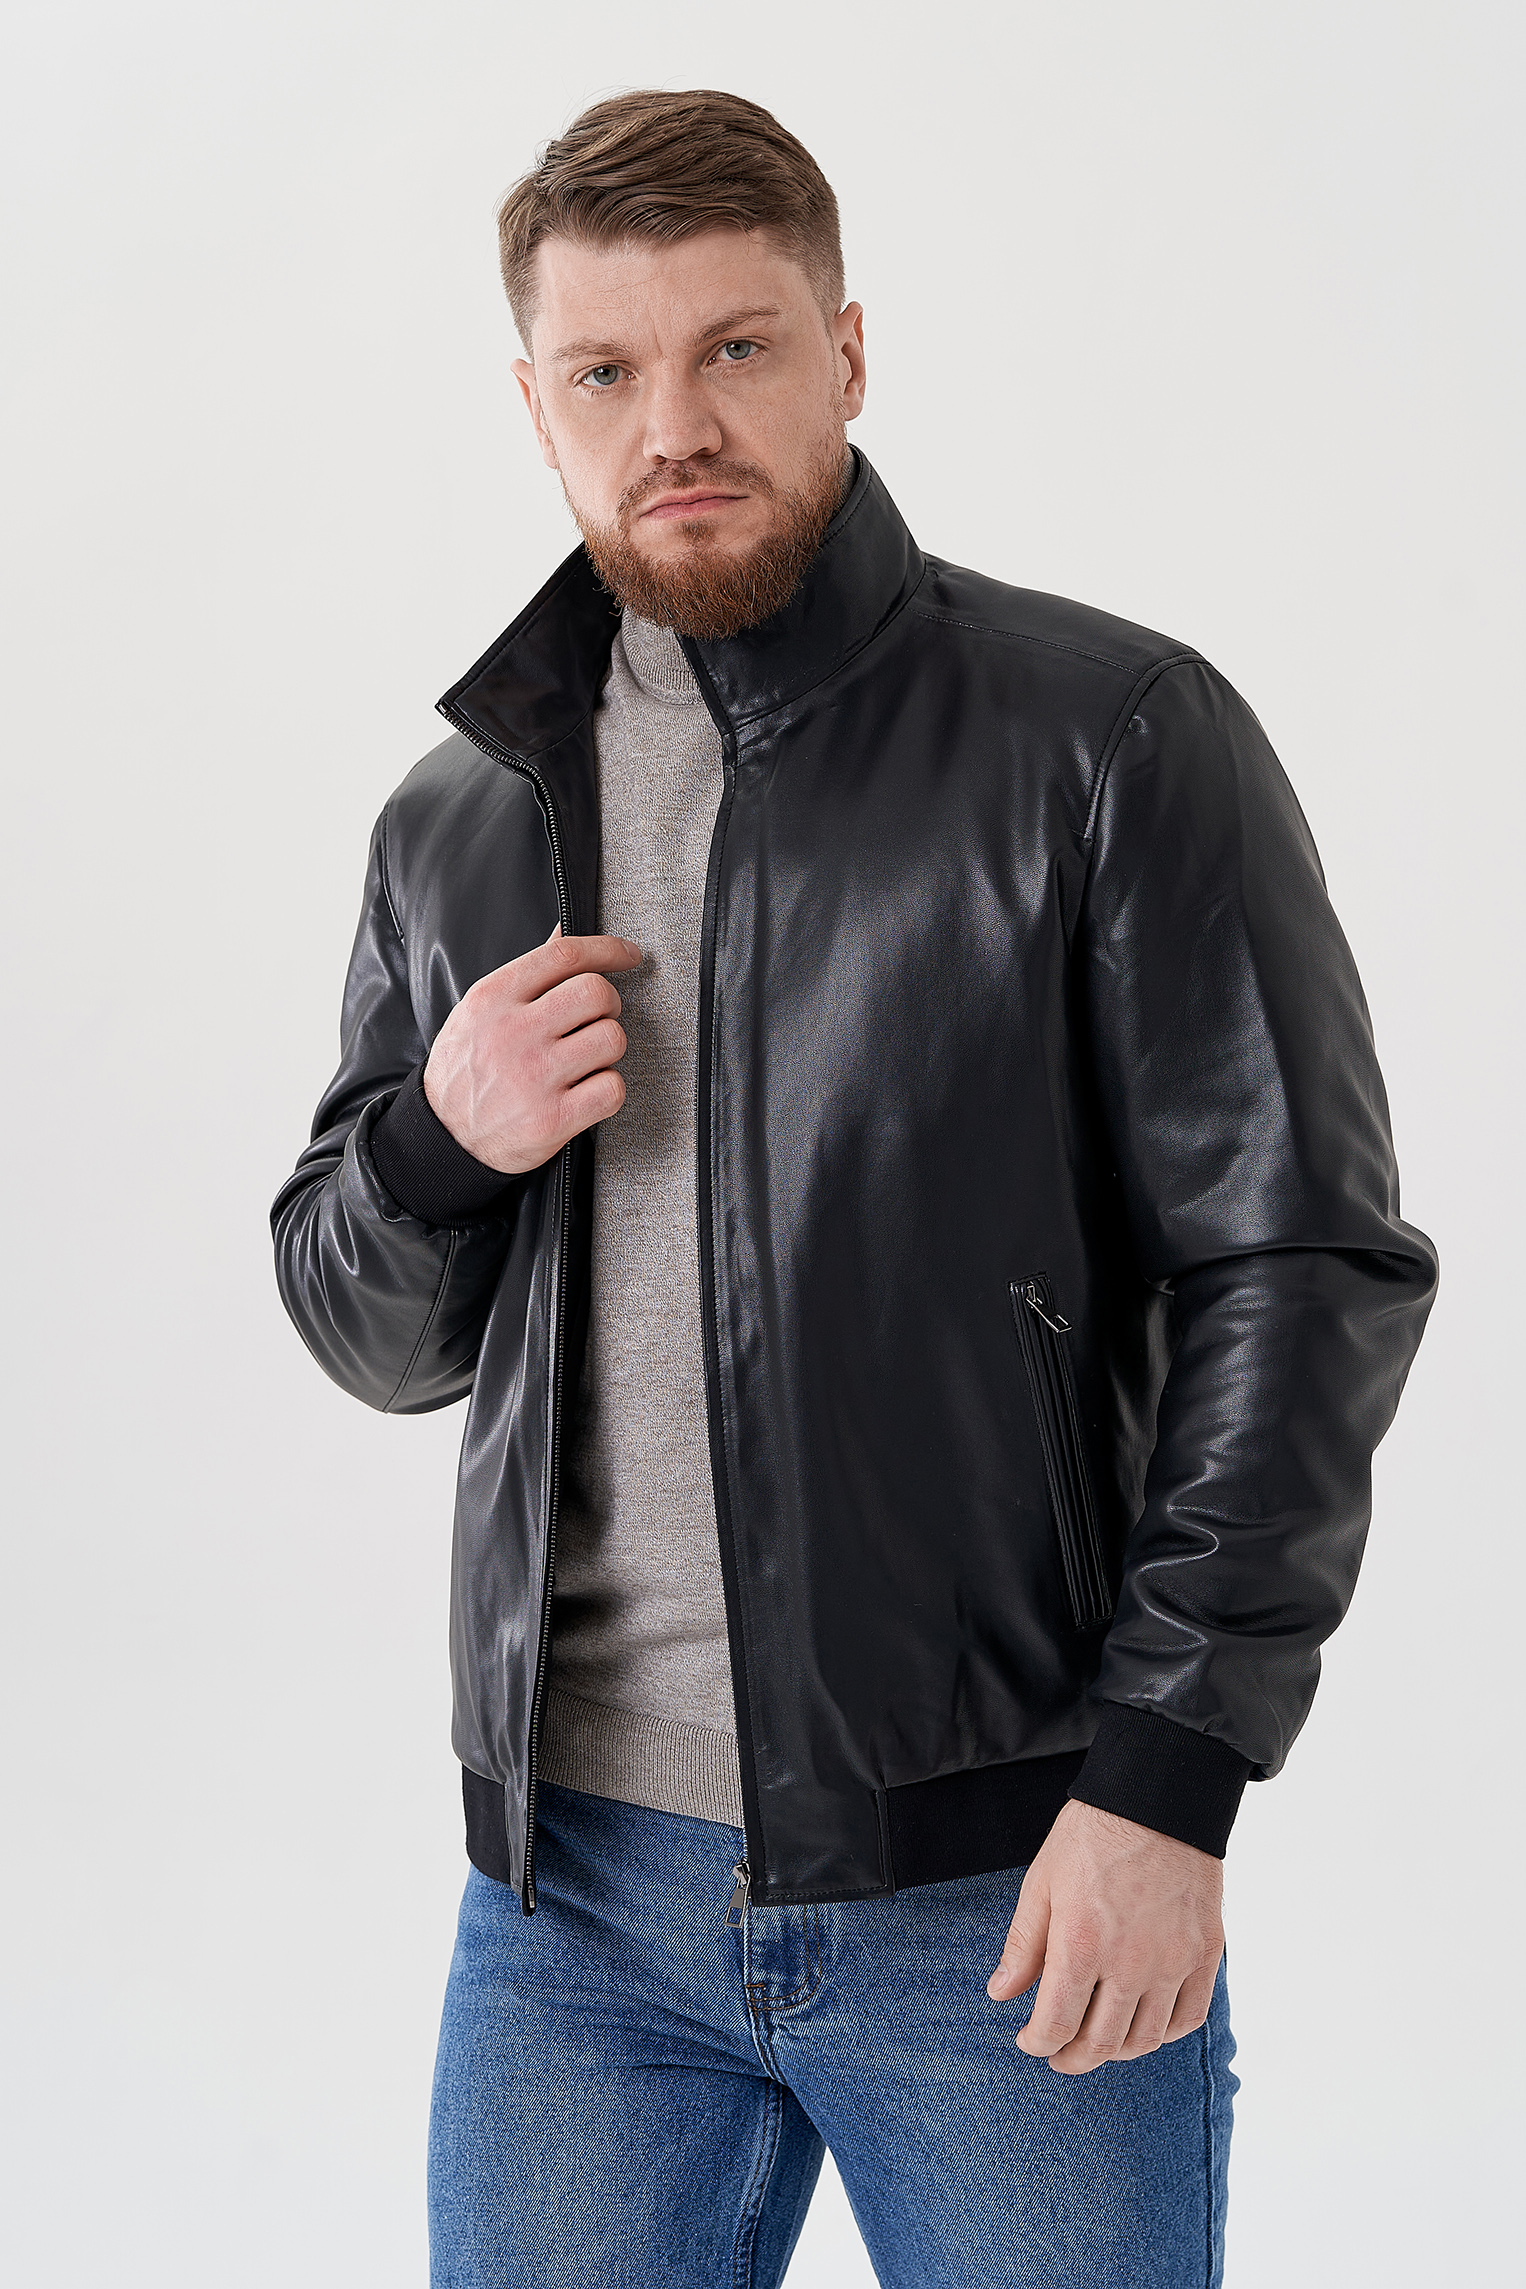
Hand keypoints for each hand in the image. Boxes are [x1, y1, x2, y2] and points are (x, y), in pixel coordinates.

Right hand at [423, 927, 642, 1174]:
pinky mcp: (553, 1119)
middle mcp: (513, 1034)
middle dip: (609, 1005)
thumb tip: (564, 933)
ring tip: (585, 1059)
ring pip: (612, 1039)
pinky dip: (607, 1089)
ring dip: (608, 1049)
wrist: (445, 1137)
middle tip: (598, 1019)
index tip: (628, 955)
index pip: (564, 955)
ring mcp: (534, 1077)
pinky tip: (585, 1091)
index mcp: (493, 999)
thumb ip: (526, 975)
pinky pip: (612, 1088)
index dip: (606, 949)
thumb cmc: (467, 1069)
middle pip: (596, 993)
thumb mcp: (479, 1011)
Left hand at [986, 1799, 1223, 2074]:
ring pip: (1146, 2039)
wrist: (1159, 1799)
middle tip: (1060, 2054)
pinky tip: (1144, 2024)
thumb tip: (1000, 1994)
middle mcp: (1130, 1963)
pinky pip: (1189, 2018)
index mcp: (1082, 1944)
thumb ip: (1023, 1945)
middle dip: (1073, 2058)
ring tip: (1098, 2041)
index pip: (1056, 2024)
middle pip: (1101, 2043)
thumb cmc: (1093, 1836)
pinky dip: (1164, 2034)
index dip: (1038, 2042)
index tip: (1030, 2040)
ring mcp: (1173, 1962)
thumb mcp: (1042, 1882)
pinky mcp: (1205, 1954)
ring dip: (1116, 2052)